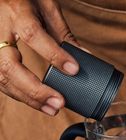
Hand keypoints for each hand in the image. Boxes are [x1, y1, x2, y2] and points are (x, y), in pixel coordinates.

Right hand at [0, 0, 78, 115]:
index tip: (73, 70)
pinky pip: (1, 80)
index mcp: (15, 11)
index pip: (33, 34)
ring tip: (51, 109)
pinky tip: (36, 102)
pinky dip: (19, 95)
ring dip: (28, 99)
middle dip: (35, 91)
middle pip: (10, 67)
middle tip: (58, 104)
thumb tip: (84, 56)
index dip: (54, 54)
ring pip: (2, 79)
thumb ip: (62, 32)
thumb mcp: (45, 7)